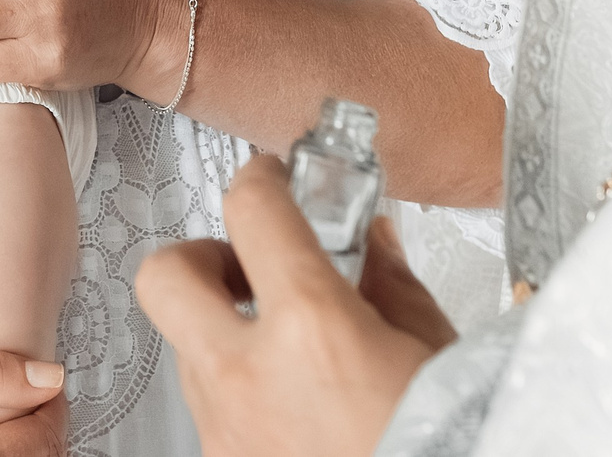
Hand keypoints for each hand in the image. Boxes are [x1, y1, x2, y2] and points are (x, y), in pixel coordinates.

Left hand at [136, 159, 454, 456]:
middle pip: (164, 276)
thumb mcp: (438, 353)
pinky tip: (296, 411)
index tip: (273, 181)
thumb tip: (372, 241)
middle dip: (198, 258)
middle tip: (244, 267)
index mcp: (311, 327)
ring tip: (292, 355)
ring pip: (186, 352)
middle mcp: (248, 376)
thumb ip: (393, 285)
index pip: (251, 207)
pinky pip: (212, 414)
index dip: (262, 180)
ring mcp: (226, 432)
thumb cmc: (447, 443)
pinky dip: (243, 398)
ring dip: (225, 336)